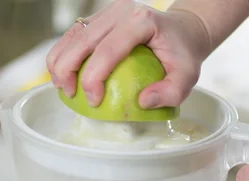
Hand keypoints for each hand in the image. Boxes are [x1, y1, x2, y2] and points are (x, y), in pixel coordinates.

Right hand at [46, 0, 209, 107]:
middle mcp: (121, 11)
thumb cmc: (184, 55)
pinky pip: (74, 34)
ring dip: (60, 61)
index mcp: (141, 22)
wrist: (183, 31)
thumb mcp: (188, 78)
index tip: (94, 101)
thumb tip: (142, 102)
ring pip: (72, 34)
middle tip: (70, 95)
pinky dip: (63, 54)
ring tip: (62, 87)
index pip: (109, 50)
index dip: (94, 78)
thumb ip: (170, 93)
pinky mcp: (100, 17)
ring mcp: (108, 11)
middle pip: (83, 39)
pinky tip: (62, 74)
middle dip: (68, 70)